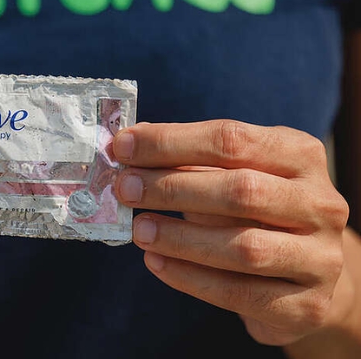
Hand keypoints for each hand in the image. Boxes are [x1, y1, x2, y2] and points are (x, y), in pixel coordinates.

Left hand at [112, 121, 349, 344]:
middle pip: (242, 190)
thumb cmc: (253, 213)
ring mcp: (322, 258)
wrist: (304, 276)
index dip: (171, 141)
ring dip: (180, 238)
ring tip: (138, 231)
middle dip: (172, 188)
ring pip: (245, 248)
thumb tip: (128, 145)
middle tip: (125, 189)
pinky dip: (190, 278)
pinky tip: (156, 262)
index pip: (231, 139)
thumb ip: (184, 160)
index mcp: (300, 155)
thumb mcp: (228, 175)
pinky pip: (240, 293)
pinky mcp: (308, 306)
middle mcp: (321, 203)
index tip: (123, 146)